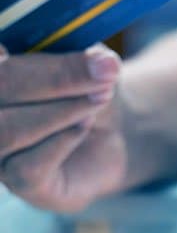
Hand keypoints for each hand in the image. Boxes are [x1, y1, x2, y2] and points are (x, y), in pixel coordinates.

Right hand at [0, 46, 126, 211]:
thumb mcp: (89, 60)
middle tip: (103, 72)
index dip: (6, 59)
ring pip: (9, 131)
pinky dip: (65, 138)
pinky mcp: (18, 183)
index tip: (30, 49)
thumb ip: (87, 56)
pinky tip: (85, 123)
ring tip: (101, 96)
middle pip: (0, 86)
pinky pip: (29, 165)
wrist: (109, 130)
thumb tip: (104, 64)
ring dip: (61, 111)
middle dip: (55, 78)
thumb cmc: (88, 85)